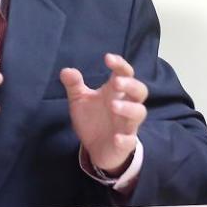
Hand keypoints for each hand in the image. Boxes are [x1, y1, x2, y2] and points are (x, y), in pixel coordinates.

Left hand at [60, 53, 148, 173]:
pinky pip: (130, 141)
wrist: (96, 148)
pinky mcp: (125, 143)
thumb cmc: (92, 119)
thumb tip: (66, 70)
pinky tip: (116, 137)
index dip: (120, 64)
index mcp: (115, 92)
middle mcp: (125, 106)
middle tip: (116, 82)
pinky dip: (125, 139)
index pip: (125, 74)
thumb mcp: (80, 99)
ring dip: (128, 108)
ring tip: (113, 106)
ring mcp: (127, 125)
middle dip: (131, 85)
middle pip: (140, 91)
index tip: (107, 58)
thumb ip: (74, 85)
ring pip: (139, 113)